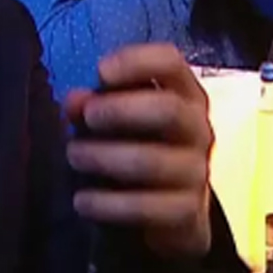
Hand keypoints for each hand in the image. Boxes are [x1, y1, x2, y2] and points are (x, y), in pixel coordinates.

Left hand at [65, 44, 213, 259]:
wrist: (171, 211)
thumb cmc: (141, 148)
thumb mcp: (117, 122)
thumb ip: (94, 106)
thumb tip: (74, 101)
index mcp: (184, 95)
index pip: (172, 63)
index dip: (137, 61)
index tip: (101, 71)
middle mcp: (198, 129)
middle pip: (168, 109)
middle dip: (119, 111)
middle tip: (86, 118)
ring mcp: (197, 172)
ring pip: (152, 161)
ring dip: (104, 157)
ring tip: (73, 156)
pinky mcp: (186, 212)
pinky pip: (146, 207)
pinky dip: (108, 204)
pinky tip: (82, 201)